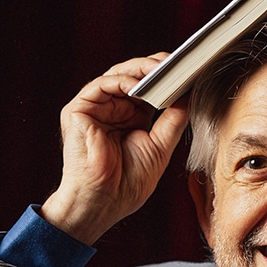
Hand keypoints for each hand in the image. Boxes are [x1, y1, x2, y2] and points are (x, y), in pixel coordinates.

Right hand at [39, 55, 188, 245]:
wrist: (104, 202)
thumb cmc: (128, 183)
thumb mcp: (160, 146)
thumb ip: (173, 119)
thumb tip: (188, 95)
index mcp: (129, 119)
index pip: (146, 90)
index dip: (163, 80)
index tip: (185, 73)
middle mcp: (111, 111)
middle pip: (132, 78)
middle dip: (153, 69)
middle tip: (174, 64)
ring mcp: (94, 109)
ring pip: (117, 76)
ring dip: (140, 70)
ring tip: (160, 70)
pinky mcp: (78, 110)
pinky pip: (100, 85)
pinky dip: (121, 81)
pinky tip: (138, 84)